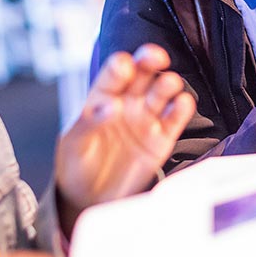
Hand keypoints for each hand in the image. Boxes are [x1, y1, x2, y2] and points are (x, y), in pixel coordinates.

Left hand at [55, 45, 195, 219]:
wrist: (89, 199)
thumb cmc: (76, 165)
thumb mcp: (73, 143)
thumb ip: (90, 122)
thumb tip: (112, 106)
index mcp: (102, 97)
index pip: (114, 73)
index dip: (120, 65)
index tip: (124, 65)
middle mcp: (128, 102)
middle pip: (143, 73)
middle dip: (149, 61)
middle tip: (155, 57)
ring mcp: (146, 119)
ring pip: (162, 92)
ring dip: (168, 83)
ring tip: (169, 84)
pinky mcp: (162, 139)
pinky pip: (176, 119)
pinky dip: (182, 108)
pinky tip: (183, 103)